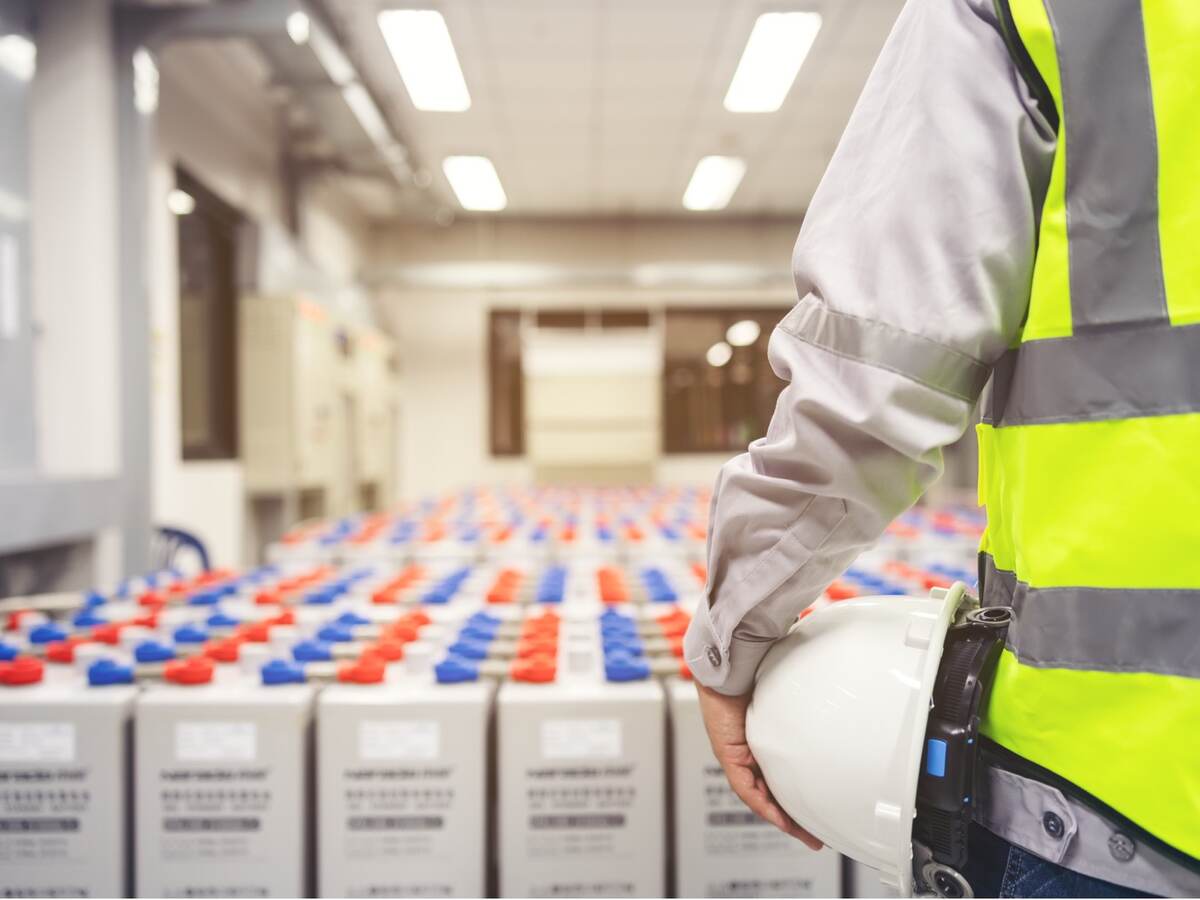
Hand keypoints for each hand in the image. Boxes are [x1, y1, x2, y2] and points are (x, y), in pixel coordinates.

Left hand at [696, 682, 823, 849]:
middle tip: (816, 836)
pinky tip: (780, 819)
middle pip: (772, 793)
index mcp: (765, 740)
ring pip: (760, 796)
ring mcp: (738, 754)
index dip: (798, 798)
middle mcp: (750, 750)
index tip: (818, 813)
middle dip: (794, 818)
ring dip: (782, 818)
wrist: (732, 665)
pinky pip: (745, 788)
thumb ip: (806, 715)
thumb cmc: (759, 674)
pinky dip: (764, 804)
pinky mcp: (728, 754)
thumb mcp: (789, 704)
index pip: (782, 777)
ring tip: (805, 835)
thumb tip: (836, 712)